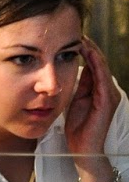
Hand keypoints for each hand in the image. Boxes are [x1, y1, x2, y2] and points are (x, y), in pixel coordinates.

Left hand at [65, 38, 118, 156]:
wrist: (83, 149)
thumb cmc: (78, 128)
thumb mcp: (75, 101)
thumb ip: (78, 85)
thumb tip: (74, 68)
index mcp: (98, 90)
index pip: (94, 65)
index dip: (85, 51)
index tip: (73, 38)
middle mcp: (107, 90)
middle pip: (99, 62)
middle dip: (89, 47)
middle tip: (77, 33)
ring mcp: (109, 94)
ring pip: (102, 66)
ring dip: (92, 51)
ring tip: (81, 38)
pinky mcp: (106, 100)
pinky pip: (101, 78)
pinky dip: (95, 64)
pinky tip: (88, 53)